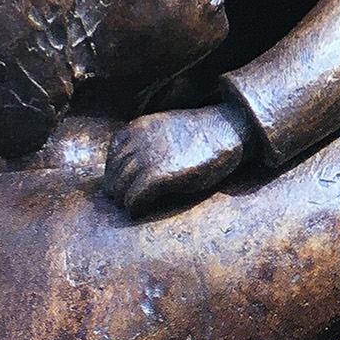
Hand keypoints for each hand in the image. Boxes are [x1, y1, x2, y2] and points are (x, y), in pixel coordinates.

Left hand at [102, 104, 247, 216]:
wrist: (226, 130)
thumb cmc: (201, 136)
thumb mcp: (165, 130)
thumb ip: (146, 142)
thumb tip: (132, 165)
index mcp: (137, 127)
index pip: (113, 156)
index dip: (115, 173)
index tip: (122, 185)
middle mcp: (138, 140)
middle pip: (114, 174)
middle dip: (117, 190)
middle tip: (124, 202)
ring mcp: (148, 157)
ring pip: (121, 187)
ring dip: (124, 200)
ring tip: (132, 208)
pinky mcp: (160, 175)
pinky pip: (136, 196)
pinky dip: (135, 206)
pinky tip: (139, 211)